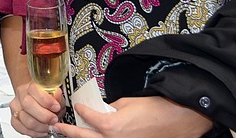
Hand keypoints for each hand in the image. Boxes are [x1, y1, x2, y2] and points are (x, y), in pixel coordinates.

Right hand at [10, 82, 64, 136]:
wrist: (39, 105)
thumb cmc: (48, 101)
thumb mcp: (56, 97)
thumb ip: (57, 96)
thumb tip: (56, 94)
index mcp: (31, 86)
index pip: (34, 90)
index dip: (46, 100)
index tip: (56, 107)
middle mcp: (21, 95)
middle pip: (28, 105)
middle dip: (44, 116)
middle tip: (53, 120)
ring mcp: (16, 107)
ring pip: (26, 120)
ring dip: (41, 127)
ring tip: (49, 127)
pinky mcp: (14, 120)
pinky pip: (23, 129)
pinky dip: (35, 133)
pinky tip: (41, 130)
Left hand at [53, 96, 212, 137]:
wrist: (177, 119)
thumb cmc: (156, 109)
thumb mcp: (127, 102)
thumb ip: (110, 107)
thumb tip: (102, 109)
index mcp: (111, 125)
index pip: (88, 117)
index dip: (80, 110)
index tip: (77, 106)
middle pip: (83, 137)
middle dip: (68, 131)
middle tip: (58, 127)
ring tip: (71, 134)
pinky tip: (94, 137)